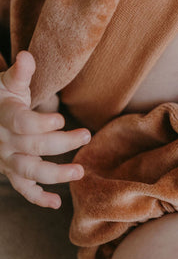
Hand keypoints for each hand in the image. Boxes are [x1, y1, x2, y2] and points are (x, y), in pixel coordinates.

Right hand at [0, 51, 90, 208]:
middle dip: (61, 143)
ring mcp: (7, 160)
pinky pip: (23, 189)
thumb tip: (27, 56)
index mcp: (5, 117)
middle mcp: (4, 142)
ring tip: (80, 172)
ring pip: (30, 171)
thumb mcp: (6, 84)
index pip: (22, 124)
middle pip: (33, 147)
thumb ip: (19, 74)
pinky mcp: (10, 173)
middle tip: (87, 135)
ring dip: (55, 174)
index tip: (62, 119)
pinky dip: (38, 198)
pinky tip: (57, 203)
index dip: (42, 123)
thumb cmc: (1, 98)